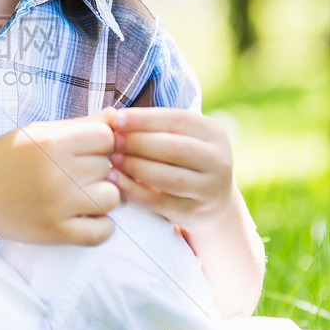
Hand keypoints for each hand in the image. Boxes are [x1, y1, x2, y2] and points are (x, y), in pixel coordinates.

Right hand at [0, 115, 120, 245]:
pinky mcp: (55, 233)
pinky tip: (85, 216)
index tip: (84, 150)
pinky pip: (102, 232)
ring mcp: (57, 206)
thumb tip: (116, 117)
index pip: (106, 137)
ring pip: (112, 198)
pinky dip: (101, 226)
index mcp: (52, 143)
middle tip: (74, 174)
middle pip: (109, 167)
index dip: (100, 143)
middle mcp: (57, 173)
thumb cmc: (3, 159)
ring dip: (102, 197)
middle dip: (97, 169)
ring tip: (82, 195)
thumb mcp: (36, 132)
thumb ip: (78, 125)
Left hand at [106, 107, 234, 236]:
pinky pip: (160, 202)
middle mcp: (219, 161)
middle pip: (174, 148)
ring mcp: (210, 190)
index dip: (144, 119)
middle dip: (138, 143)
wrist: (212, 201)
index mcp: (214, 134)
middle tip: (112, 142)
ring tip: (112, 160)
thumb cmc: (183, 160)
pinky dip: (134, 191)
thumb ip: (151, 126)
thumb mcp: (179, 138)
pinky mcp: (195, 213)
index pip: (178, 120)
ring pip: (169, 177)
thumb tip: (110, 115)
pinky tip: (115, 181)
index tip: (116, 119)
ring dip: (135, 167)